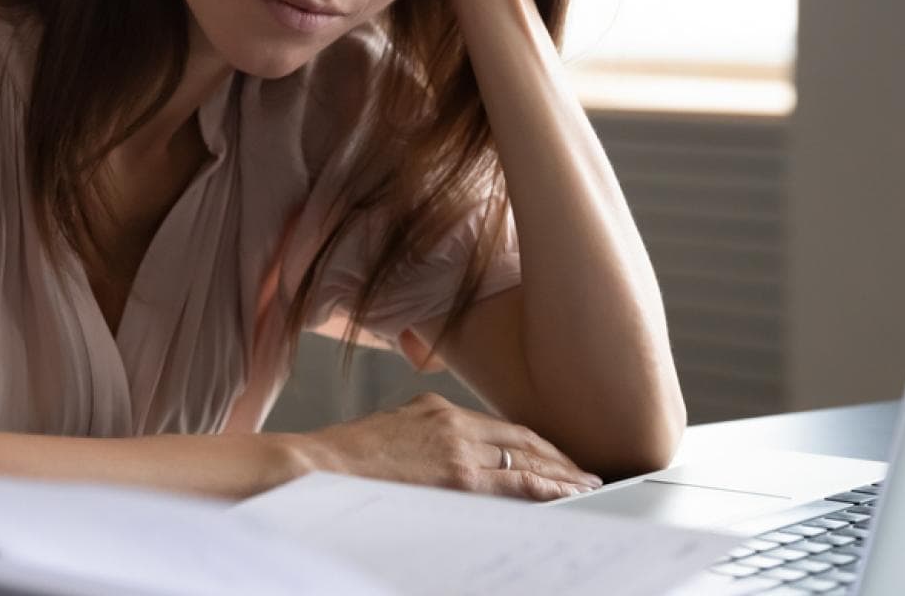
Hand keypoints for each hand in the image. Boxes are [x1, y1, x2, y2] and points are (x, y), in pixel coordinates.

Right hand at [293, 392, 602, 500]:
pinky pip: (512, 485)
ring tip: (587, 485)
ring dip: (561, 474)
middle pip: (522, 441)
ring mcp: (458, 450)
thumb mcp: (391, 428)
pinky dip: (544, 489)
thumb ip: (425, 433)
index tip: (555, 455)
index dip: (535, 443)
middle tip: (586, 472)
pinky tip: (564, 495)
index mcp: (438, 409)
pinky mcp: (455, 477)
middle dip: (558, 458)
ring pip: (526, 462)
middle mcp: (454, 424)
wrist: (317, 467)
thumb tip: (445, 452)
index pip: (501, 429)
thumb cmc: (344, 457)